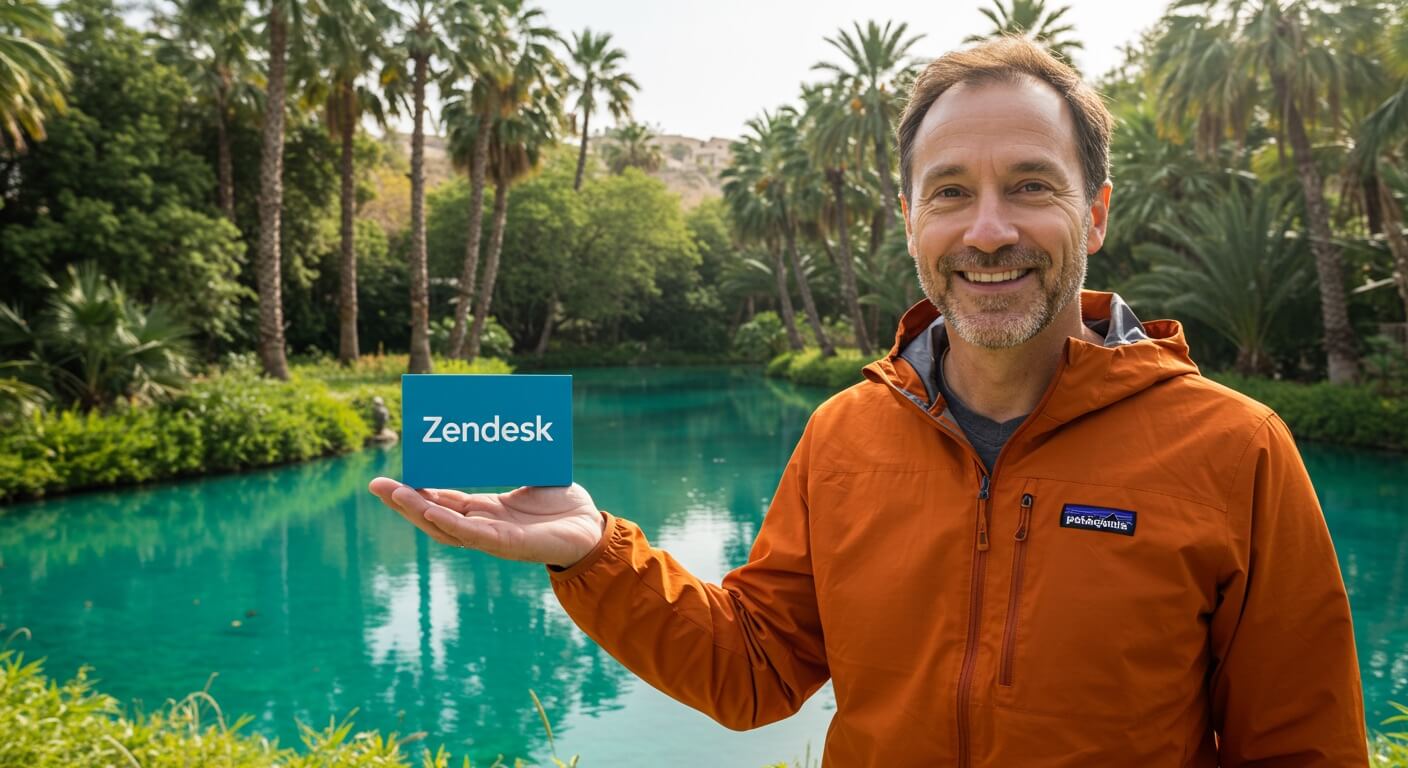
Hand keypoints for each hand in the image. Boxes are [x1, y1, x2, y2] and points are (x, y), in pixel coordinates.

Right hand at [368, 477, 605, 568]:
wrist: (592, 530)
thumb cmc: (563, 505)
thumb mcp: (534, 473)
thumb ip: (514, 455)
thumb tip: (499, 423)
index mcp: (486, 510)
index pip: (443, 501)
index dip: (418, 490)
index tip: (395, 477)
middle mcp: (484, 525)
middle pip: (434, 515)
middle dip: (404, 502)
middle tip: (375, 485)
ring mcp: (493, 538)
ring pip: (446, 527)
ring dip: (418, 512)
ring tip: (394, 494)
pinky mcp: (509, 546)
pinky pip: (474, 536)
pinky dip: (451, 524)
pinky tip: (432, 513)